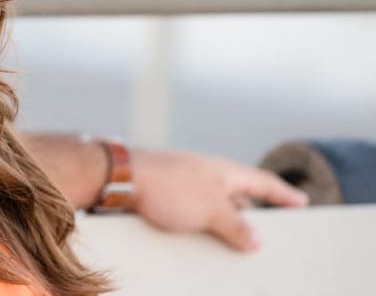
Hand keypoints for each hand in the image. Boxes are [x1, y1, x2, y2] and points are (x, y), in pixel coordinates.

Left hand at [129, 148, 308, 250]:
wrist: (120, 178)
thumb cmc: (168, 186)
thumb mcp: (211, 210)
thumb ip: (237, 226)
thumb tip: (256, 239)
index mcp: (225, 171)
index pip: (263, 182)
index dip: (284, 194)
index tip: (302, 202)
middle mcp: (207, 175)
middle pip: (240, 198)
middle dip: (252, 218)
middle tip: (268, 239)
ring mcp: (186, 185)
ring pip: (215, 209)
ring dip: (225, 227)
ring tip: (236, 252)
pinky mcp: (167, 196)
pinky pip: (194, 216)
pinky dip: (203, 229)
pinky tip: (202, 246)